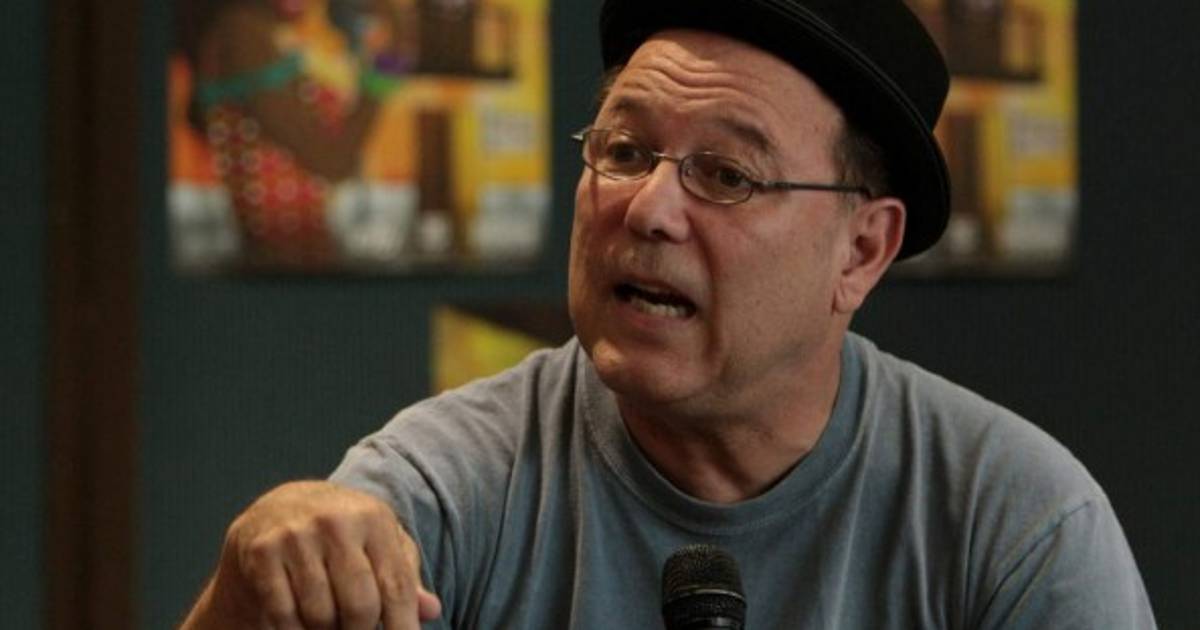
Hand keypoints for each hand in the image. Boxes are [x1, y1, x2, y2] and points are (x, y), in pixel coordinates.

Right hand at [182, 480, 441, 628]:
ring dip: (325, 629)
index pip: (396, 586)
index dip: (403, 626)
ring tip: (327, 619)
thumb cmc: (344, 534)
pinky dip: (293, 628)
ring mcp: (296, 535)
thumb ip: (404, 578)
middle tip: (356, 627)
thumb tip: (431, 610)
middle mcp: (336, 521)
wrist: (279, 506)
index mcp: (374, 518)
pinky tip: (298, 618)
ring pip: (320, 615)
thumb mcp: (380, 544)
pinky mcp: (262, 551)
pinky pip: (283, 614)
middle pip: (360, 607)